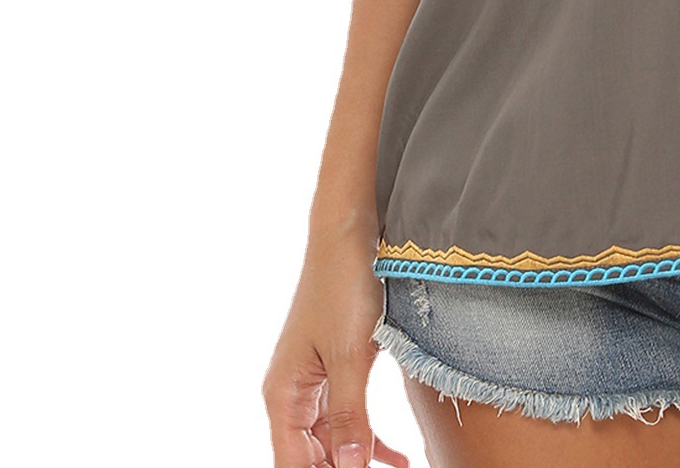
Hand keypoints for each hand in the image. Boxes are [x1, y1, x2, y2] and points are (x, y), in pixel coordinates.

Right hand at [263, 225, 407, 467]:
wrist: (349, 234)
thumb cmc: (343, 287)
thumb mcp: (350, 356)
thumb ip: (350, 416)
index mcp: (283, 395)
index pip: (293, 464)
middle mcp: (292, 394)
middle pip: (309, 457)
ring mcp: (314, 382)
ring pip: (331, 441)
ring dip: (359, 459)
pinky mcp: (336, 368)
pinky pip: (348, 416)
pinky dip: (369, 437)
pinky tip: (396, 456)